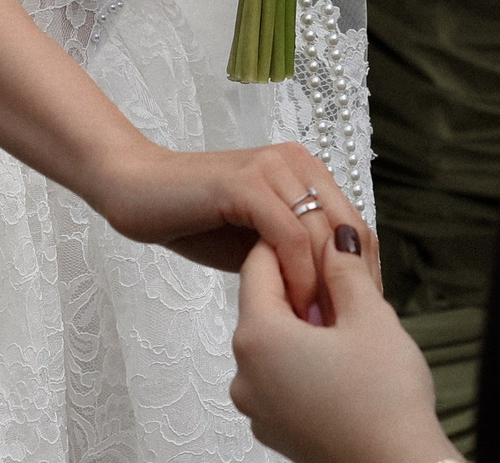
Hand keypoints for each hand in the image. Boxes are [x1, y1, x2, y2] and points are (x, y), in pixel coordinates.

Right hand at [88, 135, 376, 320]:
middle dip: (349, 288)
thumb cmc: (198, 221)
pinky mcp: (247, 184)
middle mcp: (297, 163)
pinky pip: (290, 234)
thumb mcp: (258, 244)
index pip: (355, 230)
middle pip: (348, 232)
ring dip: (324, 288)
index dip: (360, 280)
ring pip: (323, 235)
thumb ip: (295, 257)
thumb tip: (335, 302)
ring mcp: (273, 169)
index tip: (351, 327)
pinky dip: (296, 275)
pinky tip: (290, 308)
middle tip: (340, 336)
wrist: (138, 193)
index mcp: (306, 171)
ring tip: (316, 330)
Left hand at [232, 237, 459, 462]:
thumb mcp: (370, 316)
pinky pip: (281, 379)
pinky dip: (304, 363)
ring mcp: (258, 409)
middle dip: (302, 288)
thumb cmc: (384, 404)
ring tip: (350, 328)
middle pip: (265, 307)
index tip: (316, 236)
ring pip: (274, 345)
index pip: (259, 265)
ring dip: (305, 328)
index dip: (290, 242)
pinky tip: (343, 365)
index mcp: (258, 339)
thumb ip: (345, 270)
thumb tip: (335, 243)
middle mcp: (245, 376)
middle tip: (344, 282)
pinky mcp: (276, 429)